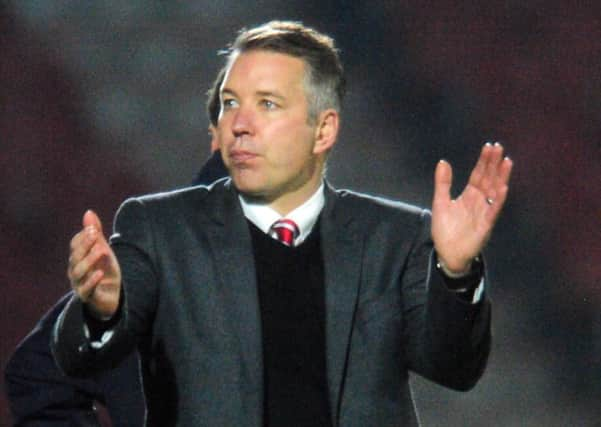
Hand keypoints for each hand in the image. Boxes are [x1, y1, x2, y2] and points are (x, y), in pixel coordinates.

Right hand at [67, 210, 121, 318]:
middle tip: (96, 235)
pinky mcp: (88, 297)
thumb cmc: (104, 270)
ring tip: (102, 250)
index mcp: (77, 258)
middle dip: (85, 245)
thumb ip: (96, 233)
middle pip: (75, 257)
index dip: (83, 236)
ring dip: (89, 260)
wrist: (112, 295)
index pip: (75, 245)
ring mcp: (79, 284)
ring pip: (78, 272)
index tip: (94, 228)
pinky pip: (86, 290)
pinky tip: (100, 273)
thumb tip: (88, 212)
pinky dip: (92, 281)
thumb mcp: (103, 250)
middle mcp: (74, 271)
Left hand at [431, 143, 512, 273]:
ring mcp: (484, 212)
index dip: (483, 161)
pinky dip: (498, 198)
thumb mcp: (440, 202)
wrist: (447, 253)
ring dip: (501, 177)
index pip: (478, 174)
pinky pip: (493, 210)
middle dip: (493, 164)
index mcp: (469, 195)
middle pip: (488, 179)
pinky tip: (503, 186)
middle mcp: (479, 201)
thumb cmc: (445, 229)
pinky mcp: (485, 225)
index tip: (489, 147)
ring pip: (494, 191)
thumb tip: (443, 162)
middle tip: (499, 148)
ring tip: (506, 162)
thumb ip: (443, 183)